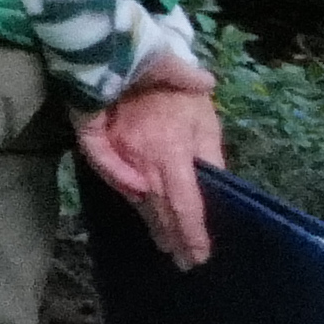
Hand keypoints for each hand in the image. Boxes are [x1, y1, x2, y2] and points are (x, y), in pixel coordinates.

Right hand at [78, 66, 224, 261]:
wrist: (135, 61)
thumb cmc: (180, 92)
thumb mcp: (206, 121)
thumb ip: (210, 156)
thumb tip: (217, 190)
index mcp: (171, 153)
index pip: (184, 205)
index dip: (193, 234)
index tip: (200, 256)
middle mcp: (142, 159)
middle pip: (159, 209)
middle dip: (173, 237)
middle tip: (185, 262)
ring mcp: (119, 154)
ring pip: (138, 200)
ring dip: (153, 225)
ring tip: (167, 246)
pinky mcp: (105, 147)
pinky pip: (119, 183)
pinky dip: (135, 202)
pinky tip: (145, 213)